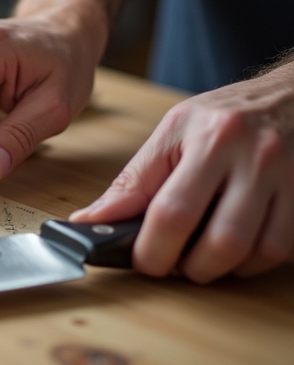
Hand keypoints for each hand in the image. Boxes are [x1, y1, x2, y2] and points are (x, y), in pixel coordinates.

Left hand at [71, 65, 293, 281]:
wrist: (292, 95)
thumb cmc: (225, 115)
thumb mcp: (173, 132)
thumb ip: (134, 180)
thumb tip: (91, 220)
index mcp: (212, 137)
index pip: (173, 211)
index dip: (151, 250)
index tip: (139, 261)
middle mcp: (255, 156)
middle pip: (220, 242)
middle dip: (188, 268)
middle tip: (172, 264)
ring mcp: (289, 178)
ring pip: (256, 252)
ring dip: (222, 268)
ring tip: (201, 256)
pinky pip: (282, 249)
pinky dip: (253, 261)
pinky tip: (235, 248)